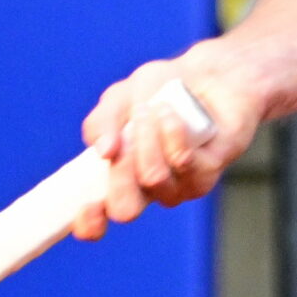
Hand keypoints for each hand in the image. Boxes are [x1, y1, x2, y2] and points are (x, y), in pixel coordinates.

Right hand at [73, 47, 264, 237]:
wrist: (210, 73)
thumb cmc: (162, 89)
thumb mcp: (119, 98)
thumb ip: (101, 123)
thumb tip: (103, 151)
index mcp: (120, 178)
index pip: (98, 220)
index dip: (89, 223)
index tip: (86, 206)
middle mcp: (149, 190)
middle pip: (125, 208)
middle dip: (118, 170)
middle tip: (127, 131)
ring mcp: (180, 185)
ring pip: (153, 178)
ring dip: (147, 139)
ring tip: (154, 109)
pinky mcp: (207, 173)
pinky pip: (183, 163)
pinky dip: (172, 134)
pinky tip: (172, 114)